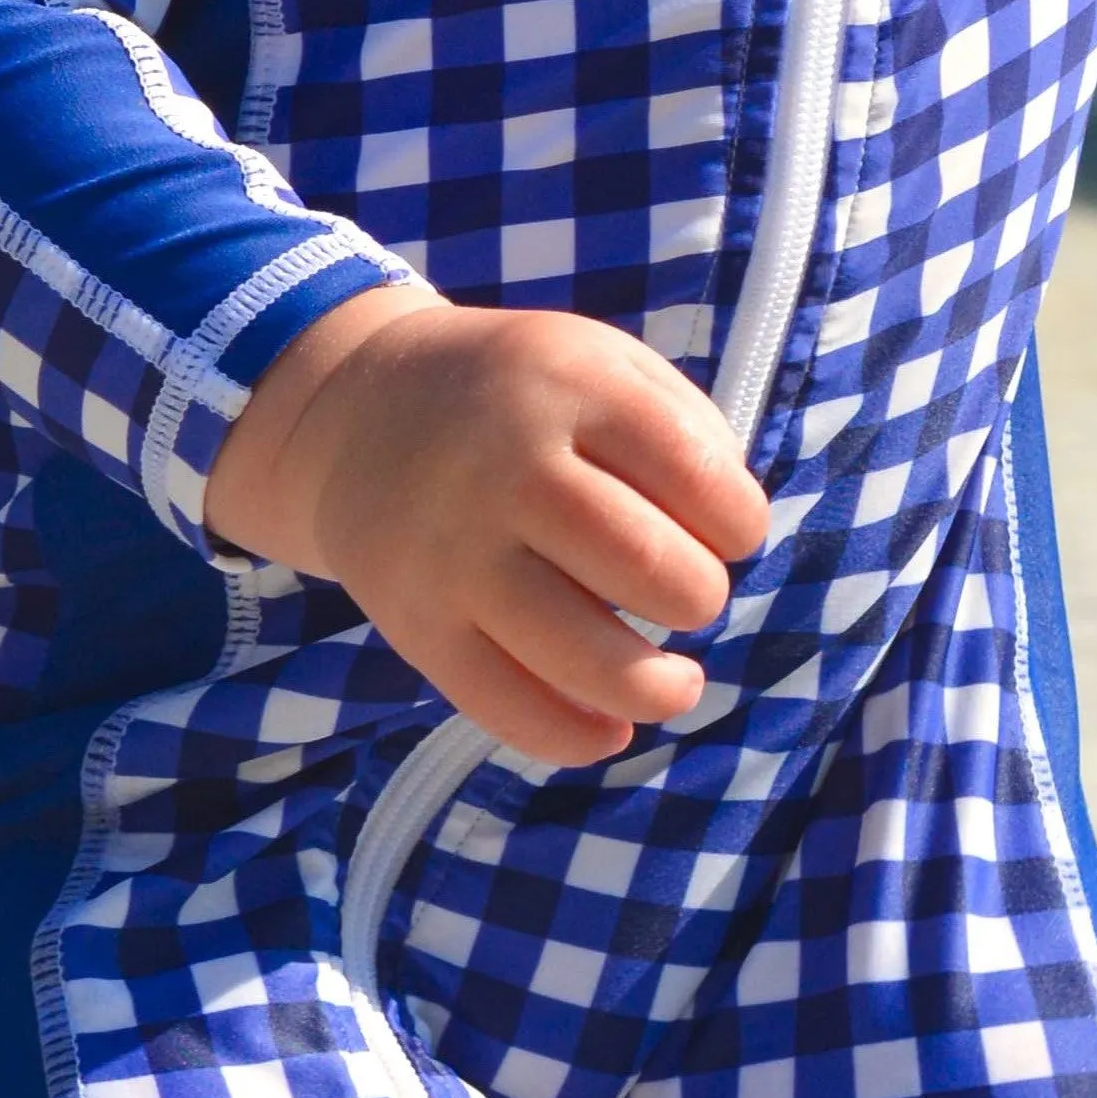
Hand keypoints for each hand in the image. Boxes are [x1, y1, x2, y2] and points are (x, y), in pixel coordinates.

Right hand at [209, 288, 768, 762]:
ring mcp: (456, 553)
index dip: (739, 522)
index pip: (697, 474)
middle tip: (687, 591)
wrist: (357, 409)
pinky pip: (509, 709)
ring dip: (657, 686)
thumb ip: (684, 428)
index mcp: (569, 387)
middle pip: (648, 565)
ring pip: (587, 655)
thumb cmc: (515, 396)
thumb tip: (733, 539)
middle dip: (699, 595)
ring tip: (676, 682)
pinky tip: (610, 726)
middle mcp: (507, 467)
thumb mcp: (601, 361)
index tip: (729, 532)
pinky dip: (576, 736)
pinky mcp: (417, 626)